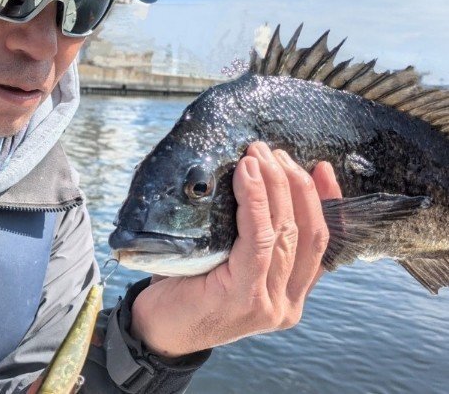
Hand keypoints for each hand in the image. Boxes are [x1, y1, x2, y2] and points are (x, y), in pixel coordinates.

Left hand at [129, 142, 341, 357]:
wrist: (155, 329)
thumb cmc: (189, 286)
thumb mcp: (230, 261)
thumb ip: (256, 239)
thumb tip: (265, 181)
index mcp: (291, 295)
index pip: (321, 242)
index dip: (324, 200)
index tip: (319, 167)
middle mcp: (287, 303)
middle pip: (306, 231)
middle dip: (293, 183)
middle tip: (272, 151)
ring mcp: (269, 303)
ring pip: (285, 232)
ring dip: (274, 185)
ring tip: (258, 155)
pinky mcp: (244, 296)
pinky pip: (258, 239)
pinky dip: (254, 201)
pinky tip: (247, 175)